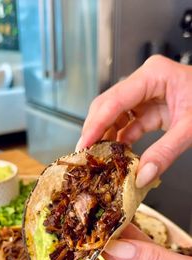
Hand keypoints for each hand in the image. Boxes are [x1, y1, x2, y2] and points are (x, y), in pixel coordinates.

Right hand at [76, 55, 191, 187]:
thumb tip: (141, 176)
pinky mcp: (150, 109)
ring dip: (107, 138)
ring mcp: (146, 95)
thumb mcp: (191, 127)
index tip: (84, 145)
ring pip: (115, 117)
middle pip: (109, 106)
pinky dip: (123, 141)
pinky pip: (129, 126)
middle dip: (96, 131)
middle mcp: (145, 82)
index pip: (114, 100)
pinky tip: (118, 156)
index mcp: (153, 75)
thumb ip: (165, 153)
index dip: (95, 124)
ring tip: (99, 158)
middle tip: (85, 154)